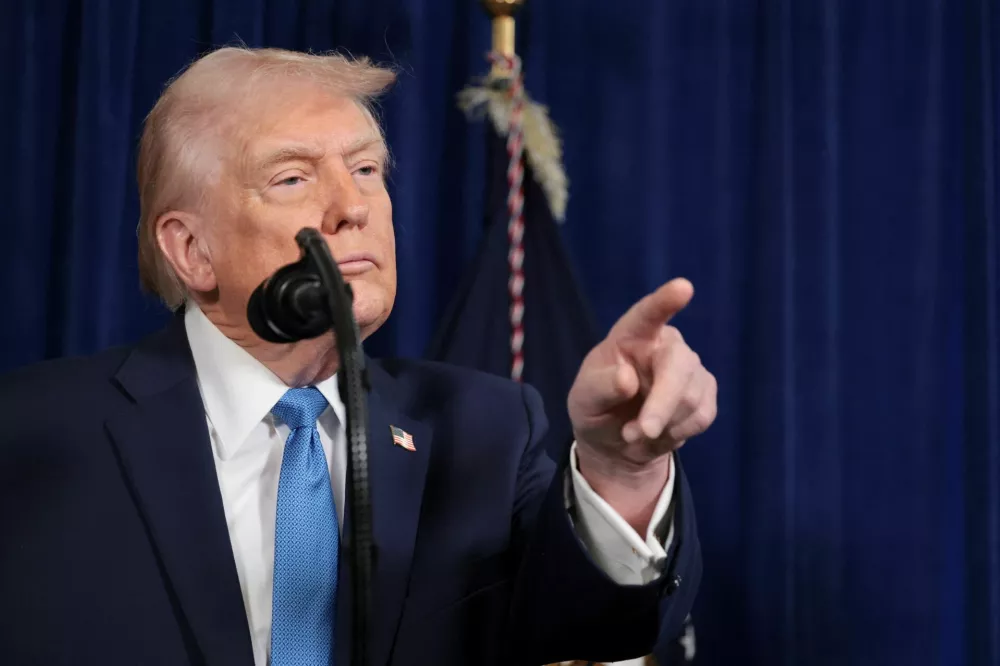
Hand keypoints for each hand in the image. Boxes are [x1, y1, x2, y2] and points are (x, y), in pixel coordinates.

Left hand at [569, 278, 716, 472]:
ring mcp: (689, 366)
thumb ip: (600, 388)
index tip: (683, 287)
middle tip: (644, 432)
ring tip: (636, 432)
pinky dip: (678, 432)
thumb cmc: (596, 409)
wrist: (617, 442)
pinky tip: (660, 432)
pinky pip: (703, 414)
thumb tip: (626, 378)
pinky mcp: (705, 391)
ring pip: (691, 396)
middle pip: (678, 364)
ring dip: (662, 424)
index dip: (664, 301)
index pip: (647, 314)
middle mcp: (664, 344)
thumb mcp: (584, 401)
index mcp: (631, 335)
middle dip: (663, 402)